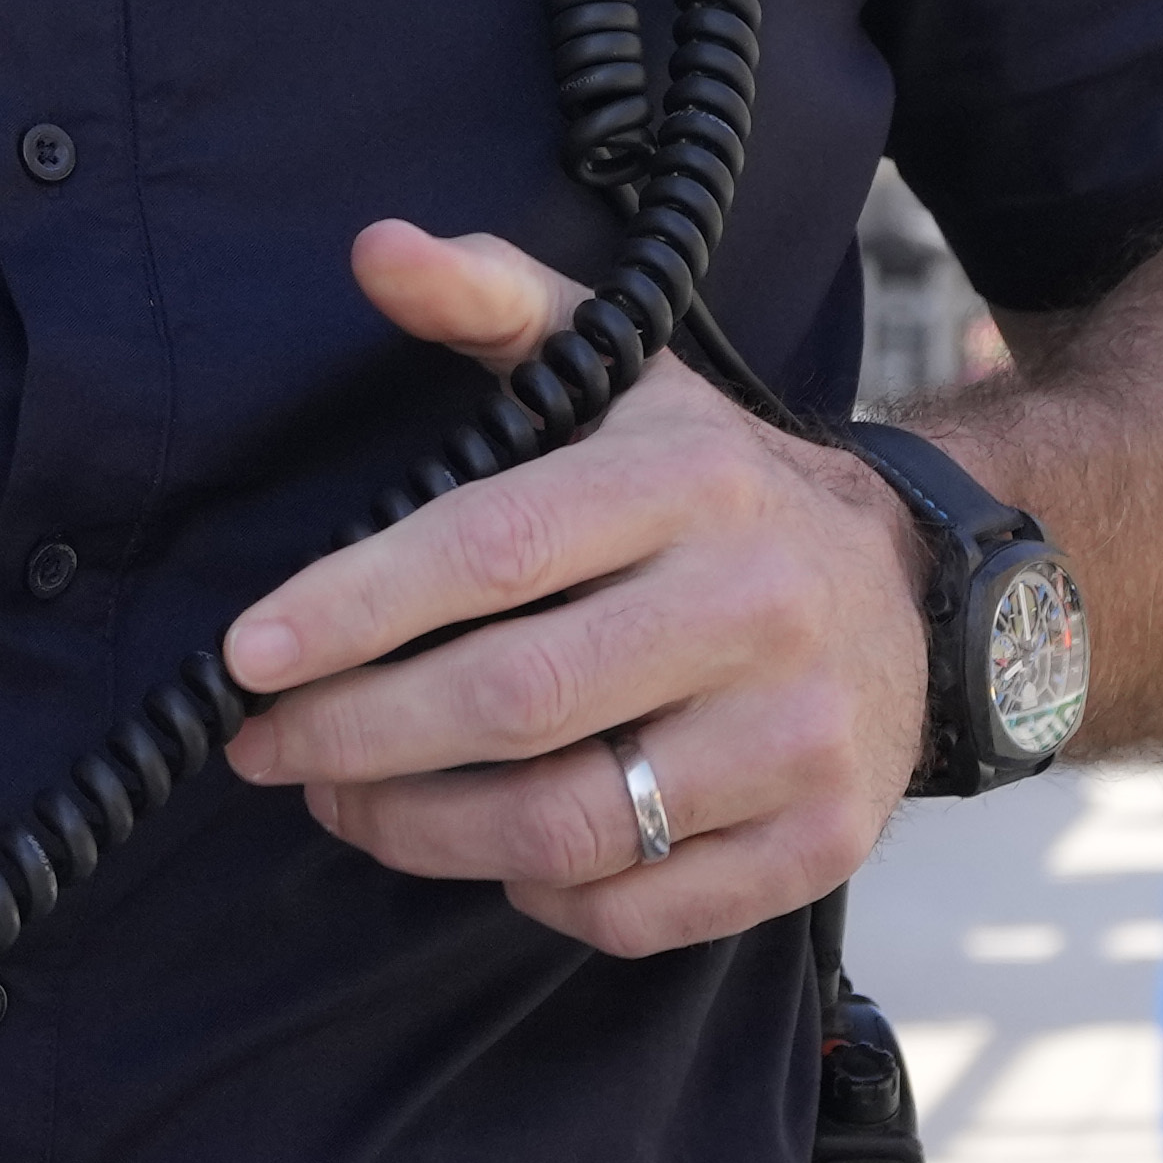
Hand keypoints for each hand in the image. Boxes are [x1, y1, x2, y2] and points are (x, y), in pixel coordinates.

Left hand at [210, 221, 922, 952]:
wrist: (917, 591)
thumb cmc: (714, 483)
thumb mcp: (624, 370)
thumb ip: (492, 300)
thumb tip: (375, 251)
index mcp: (689, 482)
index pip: (493, 549)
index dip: (354, 608)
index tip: (245, 655)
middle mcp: (755, 607)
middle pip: (513, 703)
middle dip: (354, 738)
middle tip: (264, 747)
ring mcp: (798, 736)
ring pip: (567, 828)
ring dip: (419, 833)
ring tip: (342, 800)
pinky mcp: (823, 841)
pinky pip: (639, 911)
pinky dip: (539, 899)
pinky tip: (489, 855)